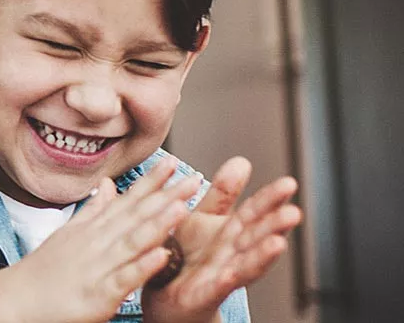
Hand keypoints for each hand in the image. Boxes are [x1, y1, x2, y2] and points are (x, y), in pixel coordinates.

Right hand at [1, 158, 200, 322]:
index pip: (127, 200)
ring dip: (158, 224)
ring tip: (182, 206)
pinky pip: (124, 279)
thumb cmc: (44, 270)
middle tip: (193, 178)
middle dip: (166, 197)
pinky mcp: (98, 295)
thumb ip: (93, 210)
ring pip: (132, 242)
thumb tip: (108, 184)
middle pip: (136, 216)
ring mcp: (98, 267)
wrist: (17, 300)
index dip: (151, 181)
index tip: (174, 162)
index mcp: (93, 230)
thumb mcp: (68, 233)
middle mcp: (97, 243)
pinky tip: (162, 255)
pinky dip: (143, 267)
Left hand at [142, 157, 301, 322]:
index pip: (253, 213)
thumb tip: (242, 161)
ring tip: (278, 243)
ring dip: (262, 256)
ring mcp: (220, 276)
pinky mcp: (203, 296)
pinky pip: (215, 288)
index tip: (289, 184)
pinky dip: (225, 281)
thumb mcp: (202, 218)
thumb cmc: (186, 256)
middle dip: (274, 226)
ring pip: (245, 265)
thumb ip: (222, 194)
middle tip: (293, 213)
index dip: (270, 200)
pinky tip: (232, 274)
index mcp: (230, 233)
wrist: (164, 296)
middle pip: (255, 238)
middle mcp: (231, 254)